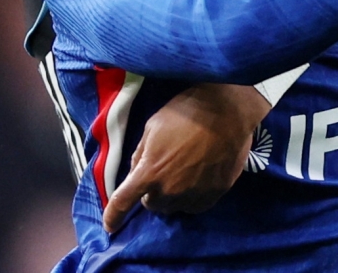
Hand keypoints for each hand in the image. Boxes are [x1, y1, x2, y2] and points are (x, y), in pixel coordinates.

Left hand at [102, 84, 269, 230]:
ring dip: (171, 194)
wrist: (228, 112)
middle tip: (162, 170)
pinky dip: (191, 196)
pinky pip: (193, 205)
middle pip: (151, 204)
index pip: (123, 201)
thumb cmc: (187, 111)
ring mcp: (191, 197)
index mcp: (150, 172)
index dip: (113, 216)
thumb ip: (141, 152)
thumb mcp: (154, 125)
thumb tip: (137, 171)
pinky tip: (198, 176)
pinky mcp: (212, 198)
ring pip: (173, 206)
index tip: (109, 226)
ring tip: (182, 170)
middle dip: (151, 191)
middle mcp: (168, 192)